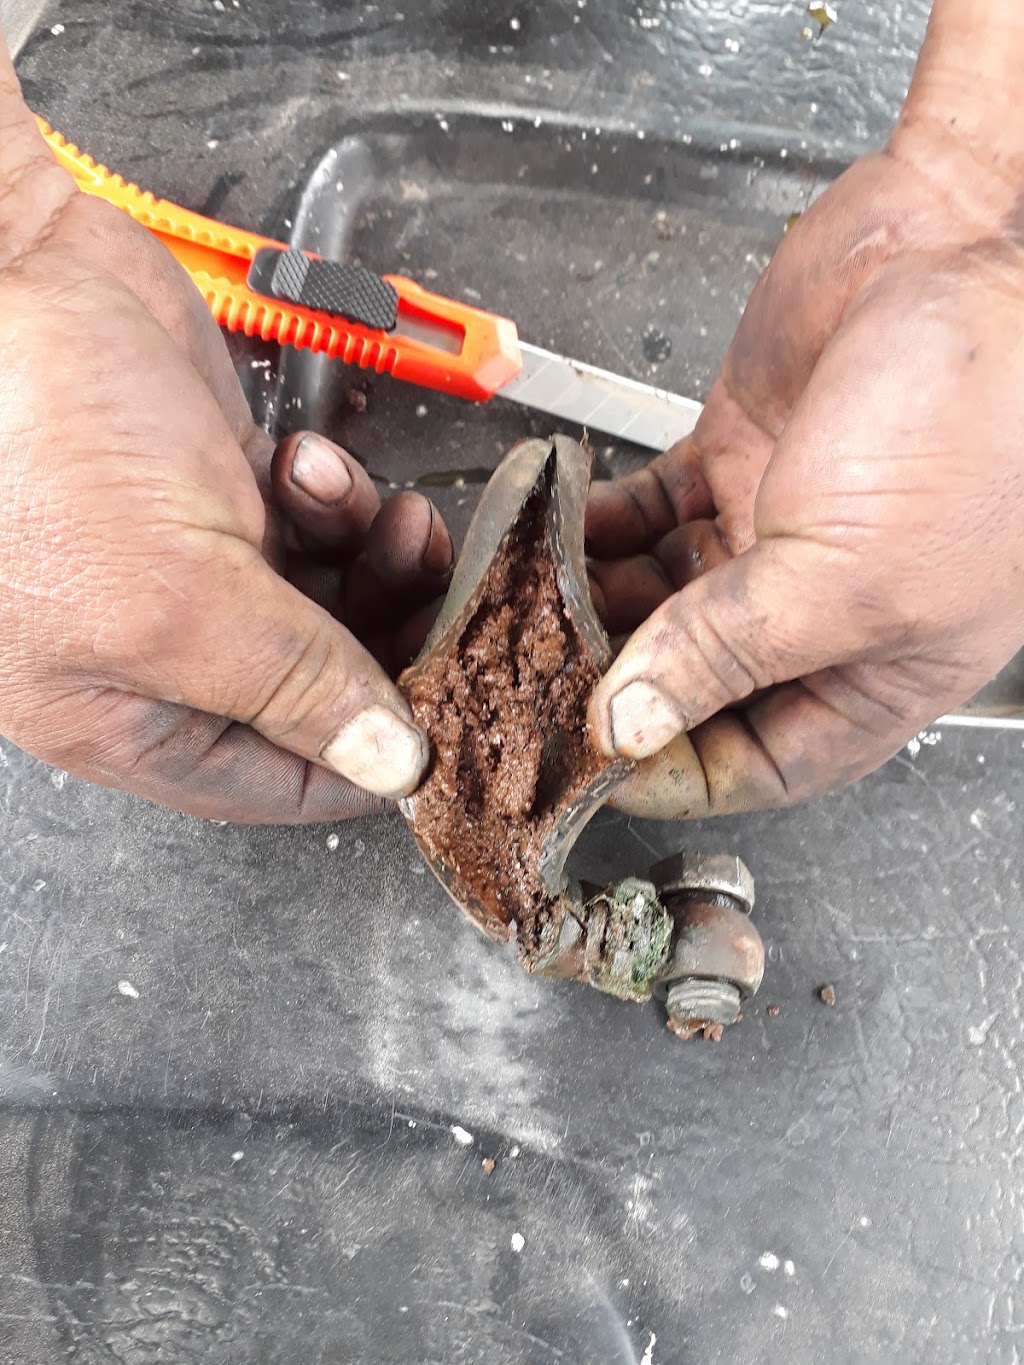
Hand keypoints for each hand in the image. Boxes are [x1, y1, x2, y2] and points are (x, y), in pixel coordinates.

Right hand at [0, 38, 450, 821]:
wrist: (5, 279)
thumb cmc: (35, 445)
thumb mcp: (176, 598)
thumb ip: (294, 686)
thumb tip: (389, 766)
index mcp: (137, 717)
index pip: (288, 780)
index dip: (375, 754)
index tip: (451, 708)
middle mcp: (173, 652)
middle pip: (327, 685)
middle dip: (390, 635)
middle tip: (432, 586)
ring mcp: (201, 565)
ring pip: (335, 598)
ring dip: (369, 554)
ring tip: (362, 506)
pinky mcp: (225, 488)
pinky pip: (320, 520)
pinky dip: (335, 493)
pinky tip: (306, 459)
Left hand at [585, 82, 1023, 816]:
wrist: (975, 246)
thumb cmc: (975, 420)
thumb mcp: (846, 575)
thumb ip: (727, 651)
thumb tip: (630, 726)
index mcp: (870, 674)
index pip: (750, 765)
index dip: (665, 774)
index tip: (583, 766)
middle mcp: (812, 614)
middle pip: (685, 684)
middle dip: (607, 688)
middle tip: (525, 686)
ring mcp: (765, 535)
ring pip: (652, 600)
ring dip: (587, 607)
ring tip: (517, 614)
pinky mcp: (730, 460)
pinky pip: (642, 515)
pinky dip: (594, 526)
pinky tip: (549, 533)